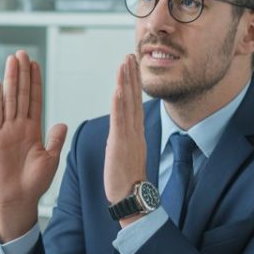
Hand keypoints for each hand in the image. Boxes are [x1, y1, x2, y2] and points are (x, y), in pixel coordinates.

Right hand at [0, 50, 67, 239]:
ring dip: (10, 80)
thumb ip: (55, 140)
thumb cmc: (34, 183)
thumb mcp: (50, 159)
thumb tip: (62, 123)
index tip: (35, 65)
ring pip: (9, 100)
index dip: (35, 82)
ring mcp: (5, 131)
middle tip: (22, 54)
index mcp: (33, 129)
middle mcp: (19, 126)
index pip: (34, 100)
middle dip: (22, 74)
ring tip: (12, 61)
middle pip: (20, 94)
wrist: (18, 198)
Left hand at [104, 55, 147, 214]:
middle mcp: (134, 131)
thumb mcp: (125, 155)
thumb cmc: (126, 181)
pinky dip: (119, 103)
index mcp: (135, 133)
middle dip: (131, 75)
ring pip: (128, 104)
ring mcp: (129, 137)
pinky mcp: (121, 144)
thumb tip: (120, 132)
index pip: (134, 103)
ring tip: (124, 63)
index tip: (131, 66)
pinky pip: (120, 120)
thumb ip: (124, 140)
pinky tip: (118, 88)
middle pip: (134, 98)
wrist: (132, 198)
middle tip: (129, 55)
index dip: (133, 83)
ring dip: (126, 82)